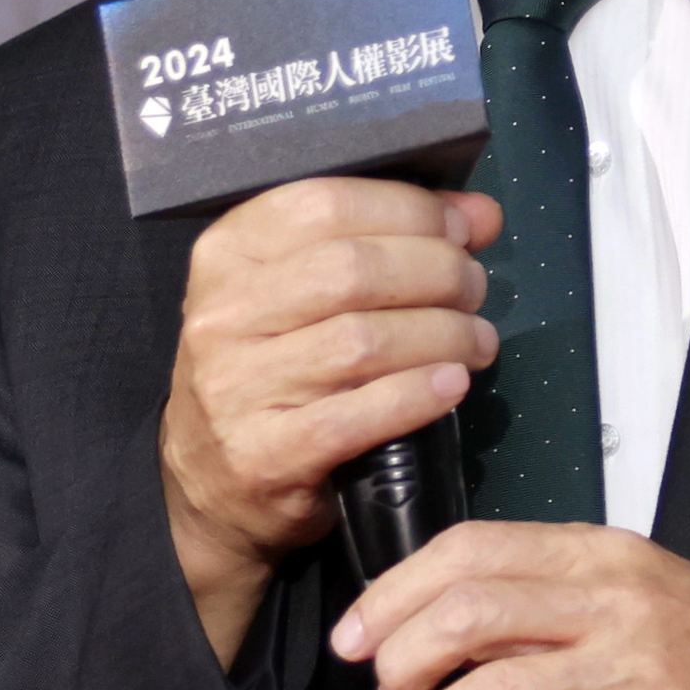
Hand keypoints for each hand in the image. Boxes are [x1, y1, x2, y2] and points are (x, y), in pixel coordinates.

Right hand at [162, 178, 500, 666]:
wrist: (210, 485)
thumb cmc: (267, 371)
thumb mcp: (299, 294)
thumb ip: (380, 241)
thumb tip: (479, 214)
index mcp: (226, 256)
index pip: (323, 204)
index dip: (408, 209)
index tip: (463, 228)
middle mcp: (221, 315)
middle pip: (352, 270)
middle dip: (437, 272)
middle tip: (473, 289)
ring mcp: (237, 388)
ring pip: (363, 342)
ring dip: (443, 335)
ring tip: (476, 342)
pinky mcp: (265, 455)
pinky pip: (359, 415)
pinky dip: (418, 395)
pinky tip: (451, 385)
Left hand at [334, 521, 689, 689]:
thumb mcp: (647, 588)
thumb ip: (559, 591)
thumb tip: (450, 614)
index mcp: (604, 557)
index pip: (468, 551)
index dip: (393, 593)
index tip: (357, 636)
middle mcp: (615, 605)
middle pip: (461, 617)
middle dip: (398, 665)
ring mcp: (634, 676)